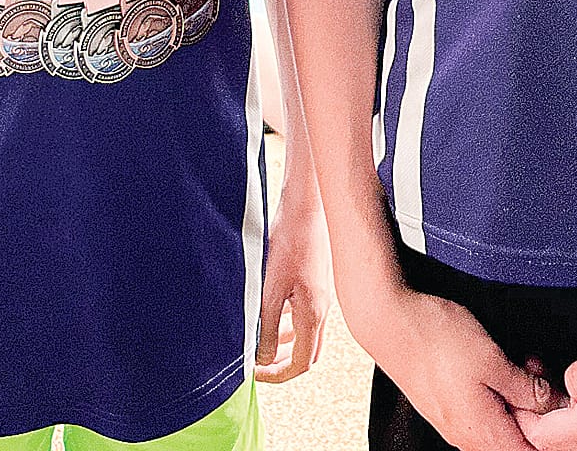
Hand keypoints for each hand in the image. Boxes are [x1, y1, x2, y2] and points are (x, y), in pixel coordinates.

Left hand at [256, 184, 332, 381]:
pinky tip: (272, 308)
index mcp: (313, 314)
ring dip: (284, 342)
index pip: (300, 364)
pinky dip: (288, 321)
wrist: (307, 202)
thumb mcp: (271, 288)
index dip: (276, 375)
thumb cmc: (290, 238)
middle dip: (281, 363)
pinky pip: (304, 312)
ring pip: (305, 332)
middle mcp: (323, 308)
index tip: (254, 372)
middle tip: (257, 362)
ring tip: (260, 338)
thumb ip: (265, 326)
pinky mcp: (317, 279)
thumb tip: (260, 357)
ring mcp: (322, 293)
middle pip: (306, 353)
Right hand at [364, 282, 554, 450]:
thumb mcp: (493, 361)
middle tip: (536, 368)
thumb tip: (555, 406)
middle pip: (518, 438)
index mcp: (483, 435)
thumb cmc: (438, 340)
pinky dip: (498, 390)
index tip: (557, 395)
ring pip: (502, 421)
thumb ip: (528, 390)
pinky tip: (498, 362)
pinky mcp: (446, 405)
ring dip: (518, 396)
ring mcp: (455, 422)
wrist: (389, 321)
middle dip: (537, 407)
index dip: (553, 428)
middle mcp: (467, 438)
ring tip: (519, 361)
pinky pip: (483, 410)